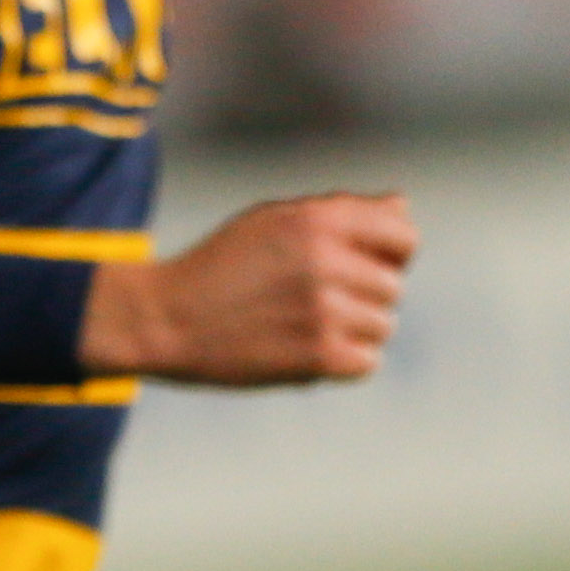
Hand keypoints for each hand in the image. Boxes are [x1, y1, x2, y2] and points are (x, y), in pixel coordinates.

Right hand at [79, 191, 415, 386]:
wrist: (165, 319)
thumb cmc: (222, 265)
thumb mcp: (274, 220)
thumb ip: (340, 211)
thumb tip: (402, 207)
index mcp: (319, 219)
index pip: (404, 237)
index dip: (388, 254)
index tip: (358, 266)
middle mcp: (327, 260)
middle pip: (393, 287)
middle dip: (361, 296)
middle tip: (309, 301)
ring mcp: (325, 309)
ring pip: (383, 326)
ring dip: (351, 331)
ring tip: (301, 325)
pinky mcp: (319, 355)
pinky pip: (367, 362)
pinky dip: (341, 363)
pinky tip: (303, 350)